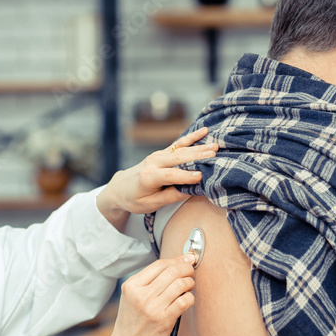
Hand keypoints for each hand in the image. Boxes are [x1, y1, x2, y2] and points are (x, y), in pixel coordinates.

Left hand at [96, 127, 215, 229]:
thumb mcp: (151, 204)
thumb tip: (191, 190)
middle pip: (178, 158)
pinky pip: (179, 144)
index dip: (186, 176)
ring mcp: (158, 155)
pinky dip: (191, 137)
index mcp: (149, 177)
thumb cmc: (135, 199)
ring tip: (215, 146)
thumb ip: (170, 196)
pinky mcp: (162, 152)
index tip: (202, 176)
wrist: (121, 187)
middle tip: (215, 155)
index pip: (171, 175)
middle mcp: (153, 162)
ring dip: (198, 147)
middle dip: (197, 157)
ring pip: (181, 150)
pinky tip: (204, 131)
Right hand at [108, 253, 196, 335]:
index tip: (186, 259)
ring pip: (180, 284)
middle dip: (186, 268)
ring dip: (190, 282)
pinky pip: (185, 300)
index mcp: (132, 286)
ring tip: (189, 286)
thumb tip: (174, 264)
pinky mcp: (164, 320)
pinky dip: (190, 297)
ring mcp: (153, 307)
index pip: (159, 264)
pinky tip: (187, 299)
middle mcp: (141, 295)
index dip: (177, 260)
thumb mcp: (131, 297)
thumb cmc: (131, 322)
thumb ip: (148, 281)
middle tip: (191, 271)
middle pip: (172, 271)